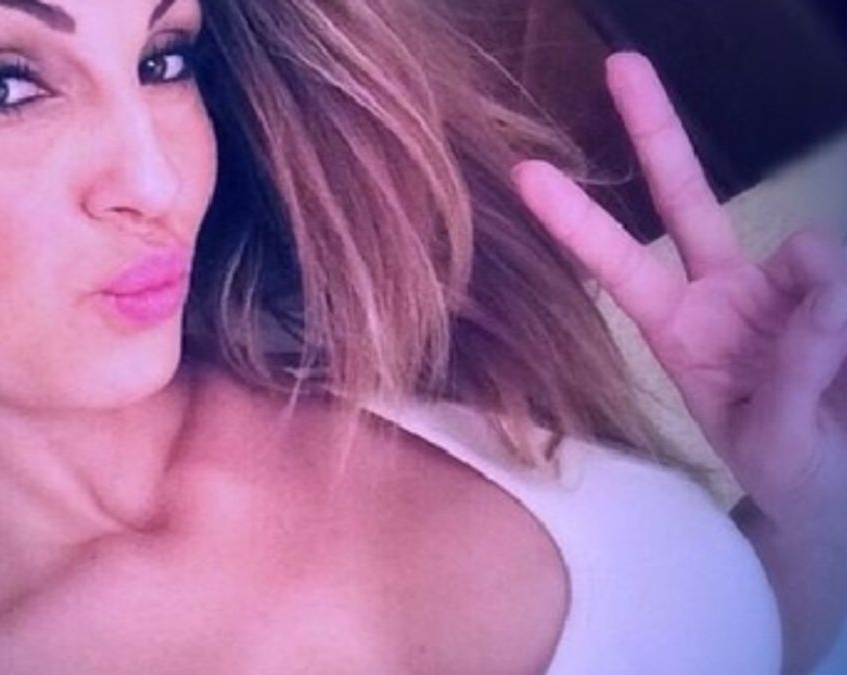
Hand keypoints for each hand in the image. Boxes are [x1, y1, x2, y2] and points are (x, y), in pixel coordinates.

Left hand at [511, 52, 846, 539]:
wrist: (844, 483)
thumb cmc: (792, 474)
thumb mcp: (776, 439)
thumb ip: (791, 366)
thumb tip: (817, 275)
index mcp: (677, 329)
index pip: (619, 265)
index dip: (577, 222)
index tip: (525, 174)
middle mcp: (722, 290)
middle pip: (684, 197)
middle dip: (655, 130)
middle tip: (620, 65)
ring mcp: (782, 282)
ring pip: (805, 255)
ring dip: (825, 316)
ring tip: (831, 385)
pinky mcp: (831, 284)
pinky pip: (840, 274)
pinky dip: (844, 315)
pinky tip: (842, 361)